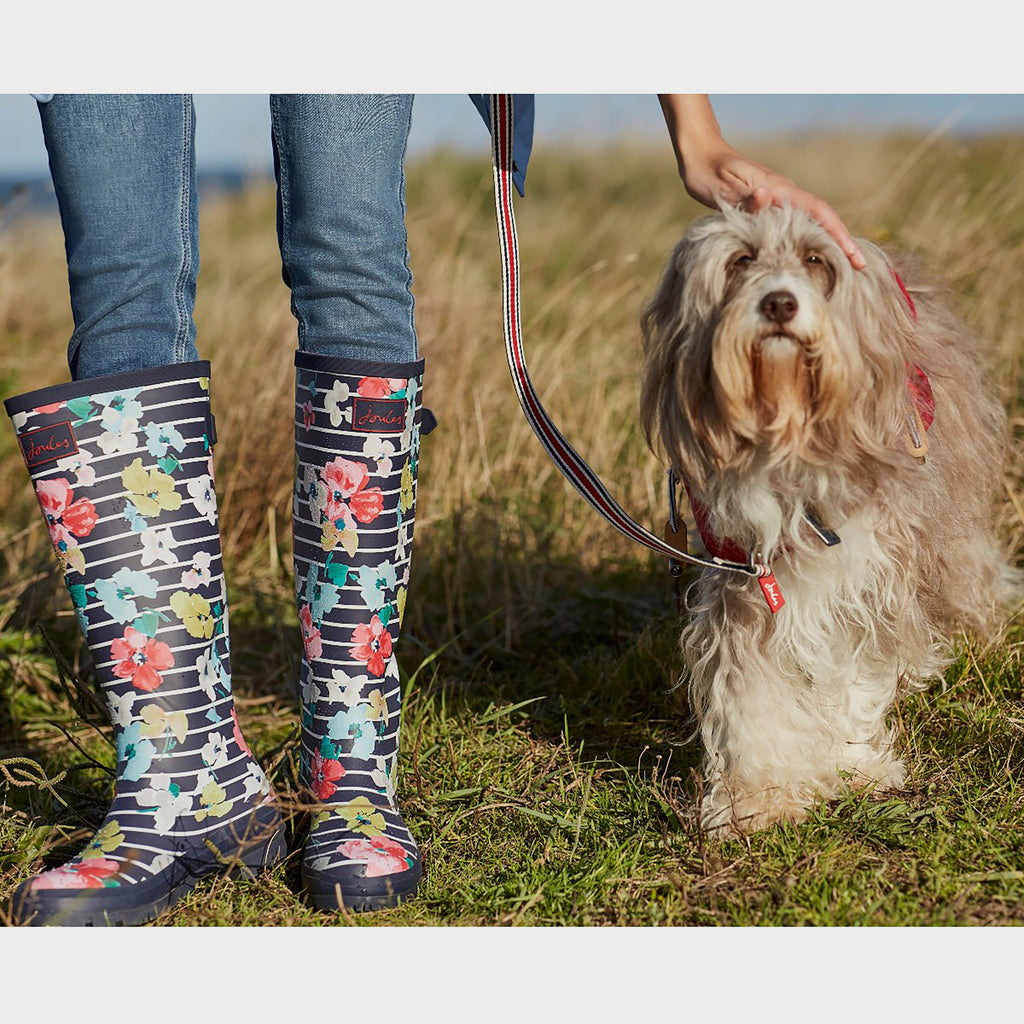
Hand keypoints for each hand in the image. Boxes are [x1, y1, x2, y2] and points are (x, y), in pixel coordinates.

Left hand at [658, 95, 865, 269]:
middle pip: (823, 218)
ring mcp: (778, 198)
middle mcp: (784, 193)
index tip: (853, 255)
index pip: (818, 213)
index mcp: (779, 190)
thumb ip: (746, 195)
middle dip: (842, 241)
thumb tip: (767, 196)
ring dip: (829, 239)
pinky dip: (810, 236)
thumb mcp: (725, 187)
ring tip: (843, 264)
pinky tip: (812, 251)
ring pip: (812, 221)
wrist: (701, 158)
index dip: (838, 234)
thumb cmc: (710, 173)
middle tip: (860, 266)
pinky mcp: (769, 203)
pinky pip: (797, 223)